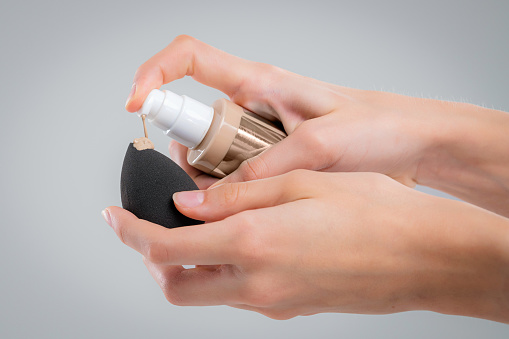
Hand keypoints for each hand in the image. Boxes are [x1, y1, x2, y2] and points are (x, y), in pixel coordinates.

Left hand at [103, 171, 508, 321]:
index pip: (164, 247)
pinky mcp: (290, 309)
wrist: (422, 256)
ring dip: (189, 264)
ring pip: (205, 292)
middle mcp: (256, 283)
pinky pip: (239, 295)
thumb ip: (237, 195)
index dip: (130, 233)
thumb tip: (190, 202)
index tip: (114, 217)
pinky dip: (225, 271)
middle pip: (175, 285)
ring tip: (203, 226)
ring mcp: (273, 303)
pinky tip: (245, 242)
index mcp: (253, 243)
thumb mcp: (300, 182)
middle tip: (157, 226)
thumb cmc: (372, 211)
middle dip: (153, 258)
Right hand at [125, 35, 508, 215]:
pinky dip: (234, 194)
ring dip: (215, 182)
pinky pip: (236, 176)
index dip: (155, 74)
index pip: (190, 59)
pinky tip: (256, 207)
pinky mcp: (272, 160)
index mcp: (261, 82)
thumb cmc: (379, 126)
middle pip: (195, 124)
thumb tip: (223, 193)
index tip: (136, 104)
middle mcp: (253, 106)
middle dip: (190, 156)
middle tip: (212, 185)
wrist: (411, 145)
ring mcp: (261, 136)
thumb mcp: (324, 144)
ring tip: (247, 199)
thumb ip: (270, 167)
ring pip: (212, 156)